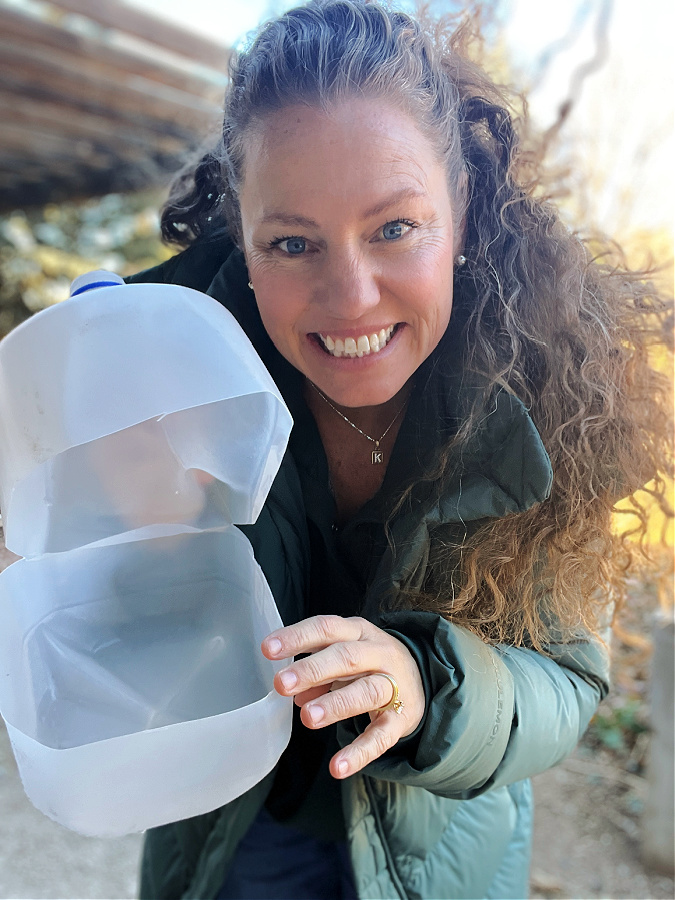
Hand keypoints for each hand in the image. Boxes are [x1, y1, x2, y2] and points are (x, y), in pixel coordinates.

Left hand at [261, 615, 424, 778]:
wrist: (421, 678)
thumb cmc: (368, 663)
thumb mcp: (344, 656)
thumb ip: (317, 669)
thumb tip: (291, 692)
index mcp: (358, 632)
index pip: (327, 628)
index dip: (297, 637)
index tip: (268, 649)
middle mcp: (378, 653)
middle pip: (346, 657)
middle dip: (312, 670)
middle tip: (282, 684)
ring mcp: (394, 685)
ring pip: (366, 692)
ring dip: (336, 704)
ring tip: (308, 717)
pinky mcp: (402, 718)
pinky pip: (381, 735)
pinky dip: (359, 752)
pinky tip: (337, 766)